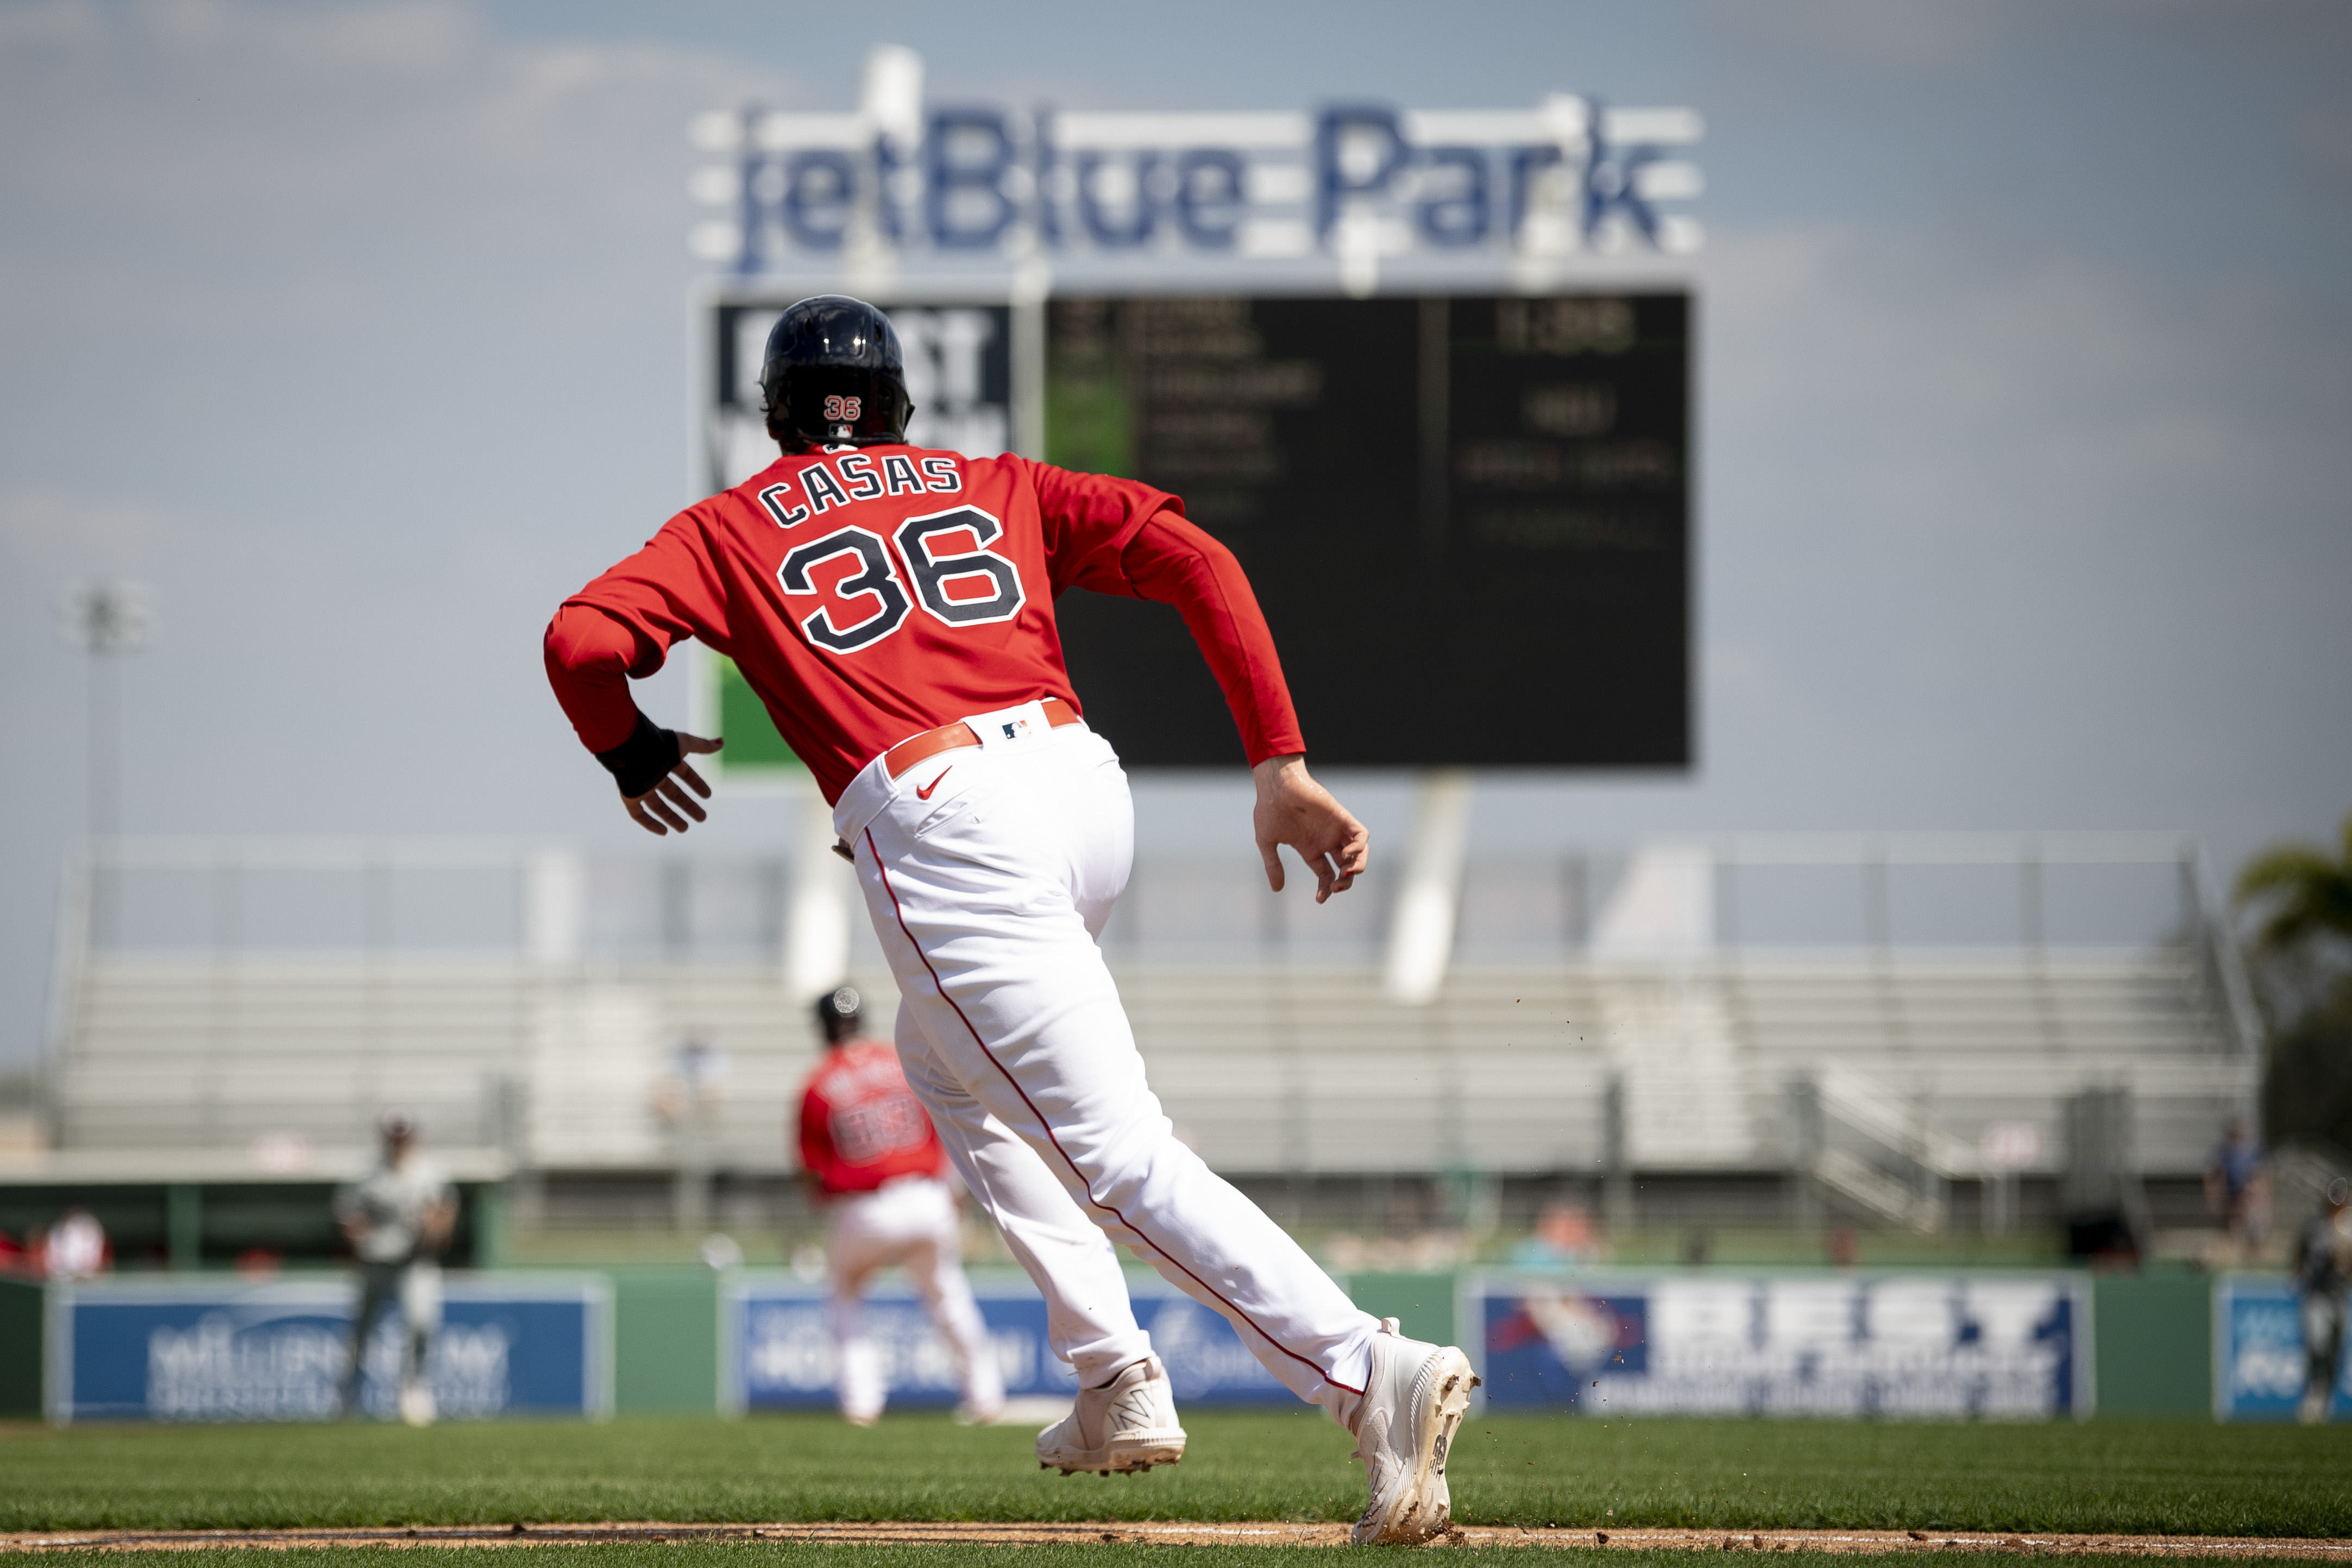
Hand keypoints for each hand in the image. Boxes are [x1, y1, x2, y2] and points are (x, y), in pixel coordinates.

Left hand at [626, 733, 722, 834]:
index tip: (707, 795)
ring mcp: (641, 786)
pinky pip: (638, 814)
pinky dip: (650, 824)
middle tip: (702, 817)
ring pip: (657, 806)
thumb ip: (702, 745)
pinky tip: (663, 832)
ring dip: (671, 817)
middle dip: (687, 805)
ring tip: (685, 829)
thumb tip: (721, 742)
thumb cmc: (658, 743)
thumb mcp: (684, 744)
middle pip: (673, 793)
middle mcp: (654, 774)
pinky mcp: (630, 796)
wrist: (631, 748)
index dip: (696, 784)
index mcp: (666, 760)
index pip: (684, 774)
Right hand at [1252, 754, 1368, 902]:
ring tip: (1346, 873)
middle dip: (1345, 881)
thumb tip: (1277, 890)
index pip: (1325, 874)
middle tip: (1336, 887)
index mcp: (1310, 848)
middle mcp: (1325, 840)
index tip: (1320, 898)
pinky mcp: (1341, 817)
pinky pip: (1361, 834)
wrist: (1275, 786)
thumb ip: (1273, 866)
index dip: (1325, 888)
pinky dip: (1360, 846)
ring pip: (1358, 853)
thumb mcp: (1267, 842)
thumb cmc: (1268, 809)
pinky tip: (1348, 854)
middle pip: (1345, 867)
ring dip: (1357, 867)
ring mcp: (1335, 829)